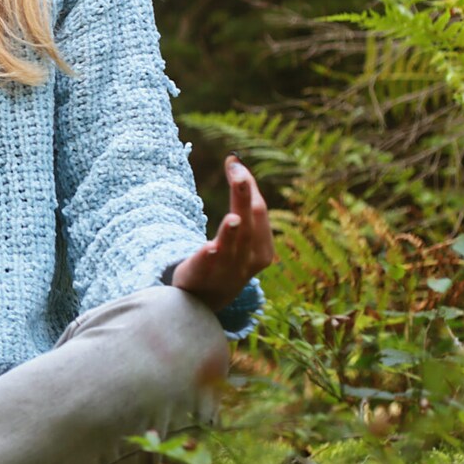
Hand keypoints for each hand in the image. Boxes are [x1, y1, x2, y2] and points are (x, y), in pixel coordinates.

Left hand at [168, 154, 273, 312]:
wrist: (205, 301)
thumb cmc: (227, 259)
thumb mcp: (242, 235)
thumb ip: (241, 204)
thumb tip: (235, 161)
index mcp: (262, 248)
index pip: (258, 212)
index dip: (248, 186)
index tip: (234, 161)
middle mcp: (247, 259)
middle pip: (248, 226)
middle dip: (243, 198)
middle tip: (238, 174)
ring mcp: (225, 270)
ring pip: (230, 249)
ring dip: (231, 234)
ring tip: (232, 218)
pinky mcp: (201, 277)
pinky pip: (206, 267)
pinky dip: (208, 258)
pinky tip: (208, 248)